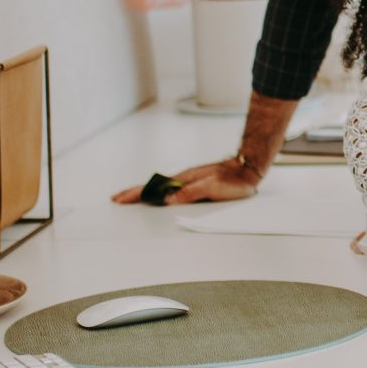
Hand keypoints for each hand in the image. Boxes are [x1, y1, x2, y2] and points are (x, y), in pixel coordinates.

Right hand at [108, 155, 258, 204]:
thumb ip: (190, 193)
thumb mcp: (212, 187)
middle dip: (134, 192)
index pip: (154, 188)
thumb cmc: (234, 180)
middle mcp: (184, 178)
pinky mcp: (196, 182)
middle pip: (153, 186)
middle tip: (118, 197)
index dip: (136, 193)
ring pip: (161, 186)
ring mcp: (189, 179)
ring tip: (132, 197)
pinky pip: (171, 187)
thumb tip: (168, 199)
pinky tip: (158, 195)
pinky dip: (159, 191)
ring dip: (145, 192)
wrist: (248, 168)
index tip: (121, 198)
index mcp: (184, 179)